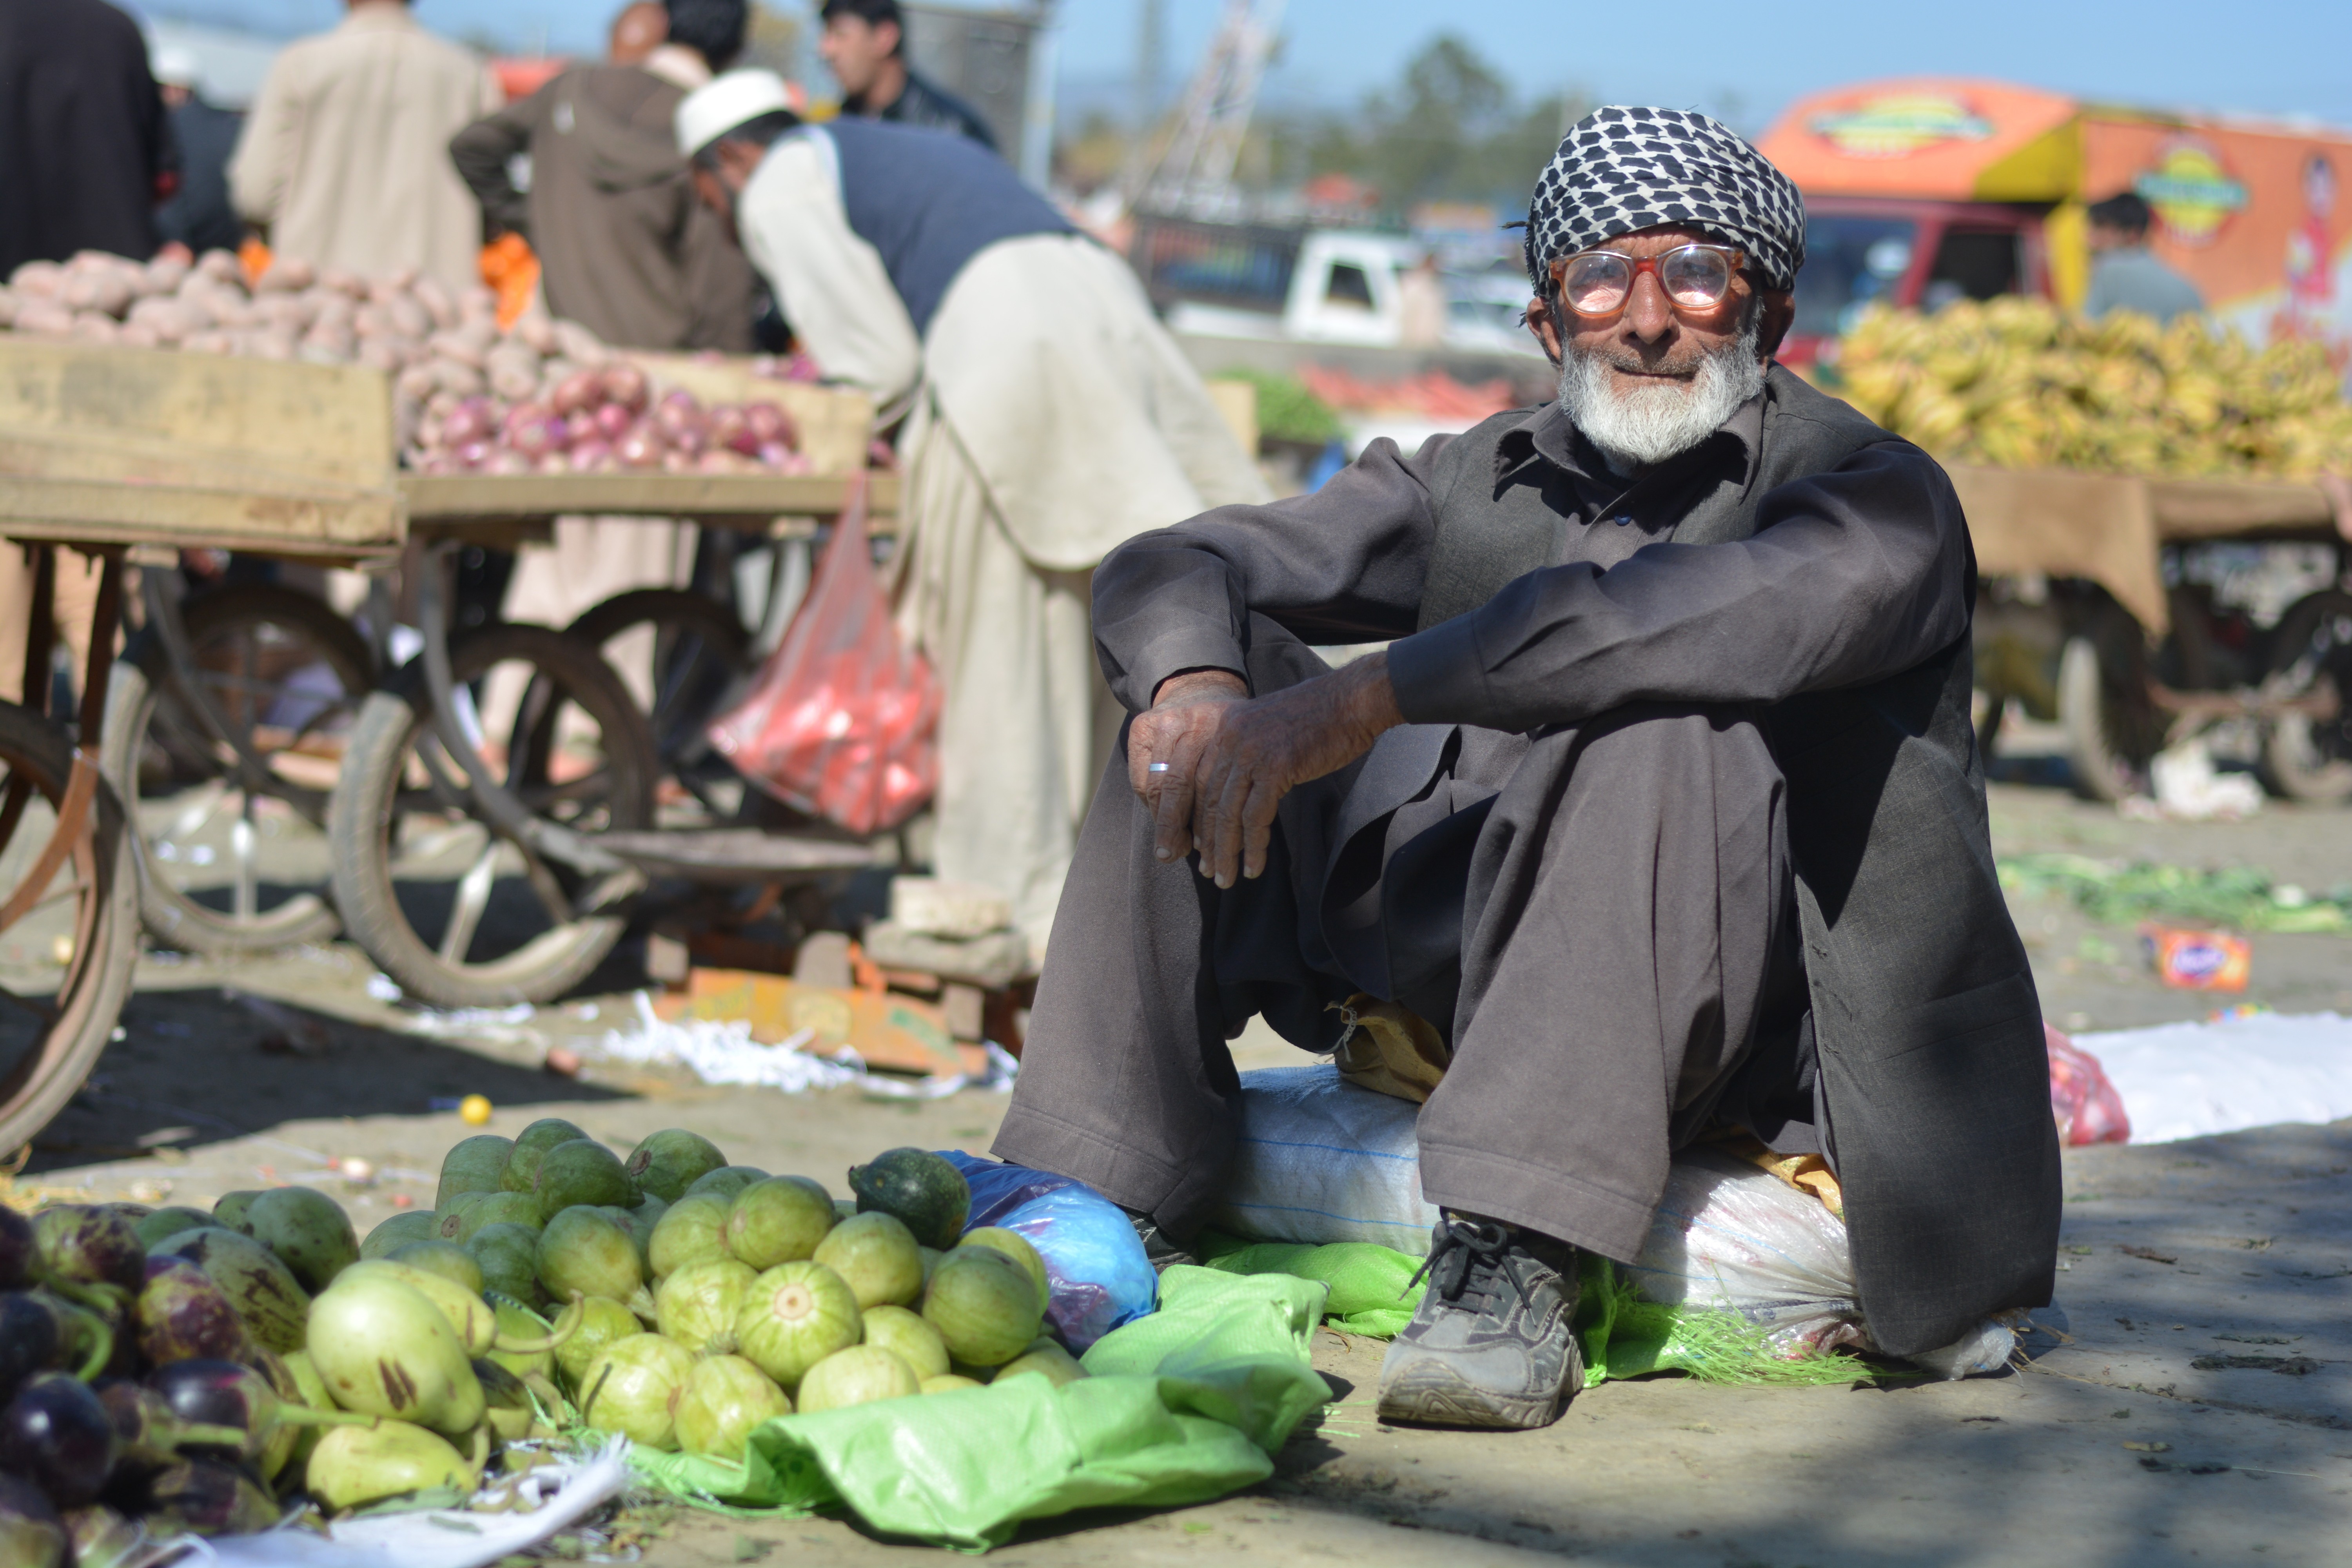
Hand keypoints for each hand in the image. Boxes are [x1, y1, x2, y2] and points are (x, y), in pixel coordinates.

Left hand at [1128, 655, 1402, 887]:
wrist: (1355, 699)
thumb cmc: (1324, 716)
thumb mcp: (1273, 727)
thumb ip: (1253, 752)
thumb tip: (1248, 786)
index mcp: (1228, 725)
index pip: (1200, 779)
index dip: (1199, 817)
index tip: (1200, 845)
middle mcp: (1232, 737)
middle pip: (1210, 799)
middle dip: (1208, 841)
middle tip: (1209, 870)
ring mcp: (1252, 752)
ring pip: (1228, 813)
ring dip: (1226, 851)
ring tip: (1226, 878)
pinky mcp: (1276, 767)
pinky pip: (1256, 817)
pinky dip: (1253, 847)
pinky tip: (1254, 867)